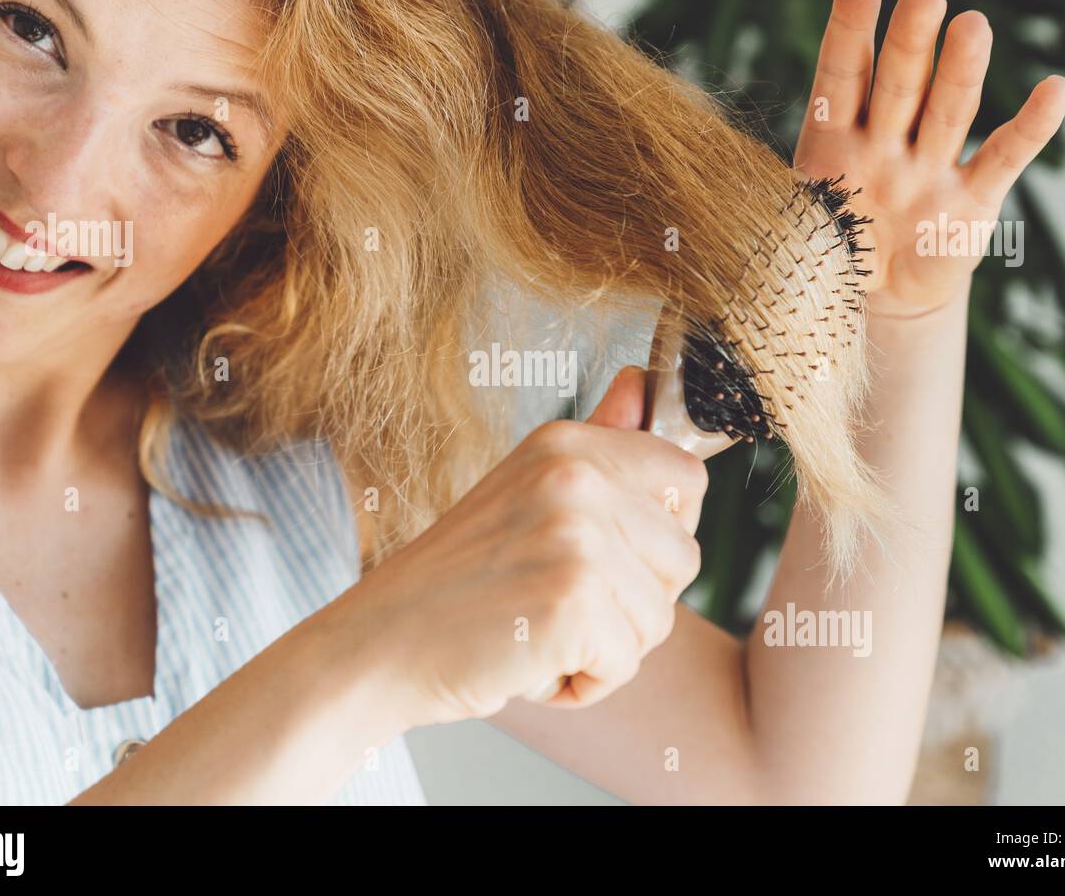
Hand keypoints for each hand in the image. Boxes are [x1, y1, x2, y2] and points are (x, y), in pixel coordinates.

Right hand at [352, 367, 706, 724]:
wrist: (377, 643)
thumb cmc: (454, 581)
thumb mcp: (525, 491)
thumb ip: (597, 441)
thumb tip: (643, 381)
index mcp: (568, 445)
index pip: (687, 478)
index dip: (660, 532)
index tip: (604, 554)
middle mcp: (577, 478)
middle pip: (683, 558)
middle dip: (632, 601)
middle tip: (555, 602)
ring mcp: (577, 538)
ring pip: (659, 618)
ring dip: (606, 647)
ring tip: (537, 629)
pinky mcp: (572, 603)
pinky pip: (625, 663)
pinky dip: (584, 682)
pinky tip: (530, 661)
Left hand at [794, 0, 1064, 317]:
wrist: (875, 305)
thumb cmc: (828, 253)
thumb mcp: (789, 227)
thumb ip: (774, 205)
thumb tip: (709, 209)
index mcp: (833, 141)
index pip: (842, 71)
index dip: (851, 22)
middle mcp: (885, 143)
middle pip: (898, 82)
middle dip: (910, 40)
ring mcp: (930, 169)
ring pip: (946, 112)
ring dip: (960, 71)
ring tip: (971, 26)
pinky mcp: (971, 204)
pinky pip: (1002, 160)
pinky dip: (1029, 128)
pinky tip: (1051, 92)